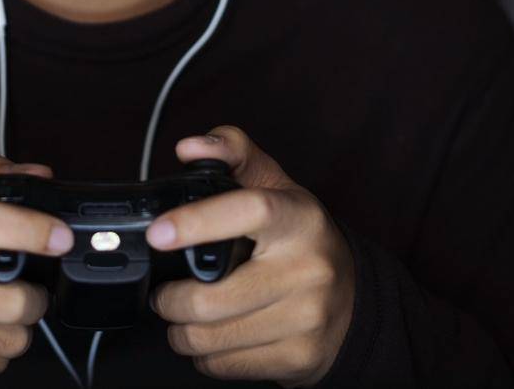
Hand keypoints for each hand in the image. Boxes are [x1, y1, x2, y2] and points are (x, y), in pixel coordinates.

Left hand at [147, 126, 355, 385]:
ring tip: (186, 316)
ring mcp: (306, 317)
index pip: (247, 211)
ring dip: (182, 332)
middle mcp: (308, 268)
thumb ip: (234, 154)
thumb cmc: (303, 241)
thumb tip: (189, 147)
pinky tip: (217, 337)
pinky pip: (224, 365)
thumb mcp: (276, 188)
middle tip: (166, 293)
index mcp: (299, 218)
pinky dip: (206, 356)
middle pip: (209, 298)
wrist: (355, 303)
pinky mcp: (299, 358)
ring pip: (209, 338)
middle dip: (169, 300)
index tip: (158, 232)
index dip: (196, 222)